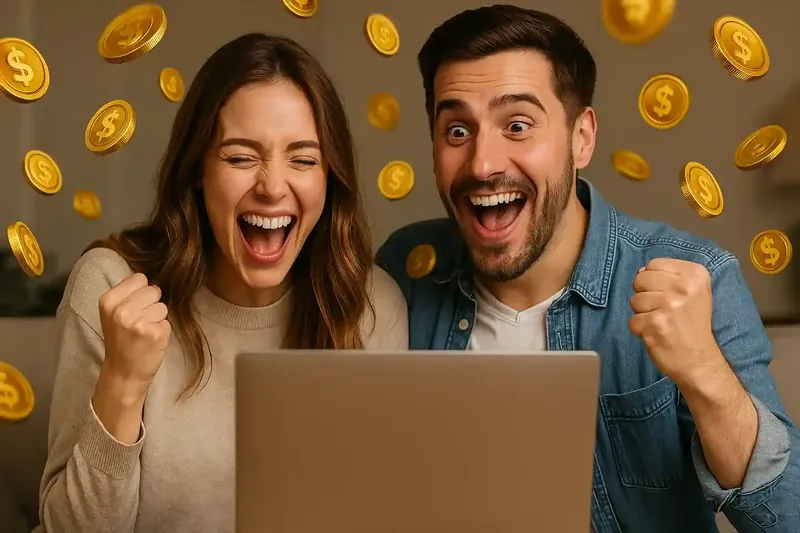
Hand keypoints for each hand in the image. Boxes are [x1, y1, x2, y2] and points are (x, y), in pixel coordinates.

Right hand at [98, 272, 170, 392]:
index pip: (140, 278)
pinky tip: (151, 341)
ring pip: (163, 306)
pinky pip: (168, 321)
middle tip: (140, 322)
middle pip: (154, 290)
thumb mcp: (113, 313)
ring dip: (158, 318)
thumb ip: (127, 294)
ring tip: (144, 333)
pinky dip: (163, 331)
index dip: (141, 292)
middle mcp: (122, 310)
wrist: (123, 373)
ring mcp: (139, 322)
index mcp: (108, 301)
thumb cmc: (121, 341)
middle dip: (151, 304)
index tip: (133, 307)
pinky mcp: (155, 334)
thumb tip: (151, 277)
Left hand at [628, 258, 720, 383]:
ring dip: (642, 314)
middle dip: (645, 295)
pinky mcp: (655, 324)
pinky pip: (632, 321)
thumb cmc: (693, 323)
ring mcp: (669, 305)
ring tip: (661, 322)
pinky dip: (640, 330)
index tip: (669, 295)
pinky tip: (657, 334)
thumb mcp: (692, 292)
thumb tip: (640, 271)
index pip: (654, 264)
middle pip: (640, 279)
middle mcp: (684, 287)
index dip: (654, 280)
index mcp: (696, 274)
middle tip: (662, 310)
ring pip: (634, 300)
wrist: (700, 360)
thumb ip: (668, 276)